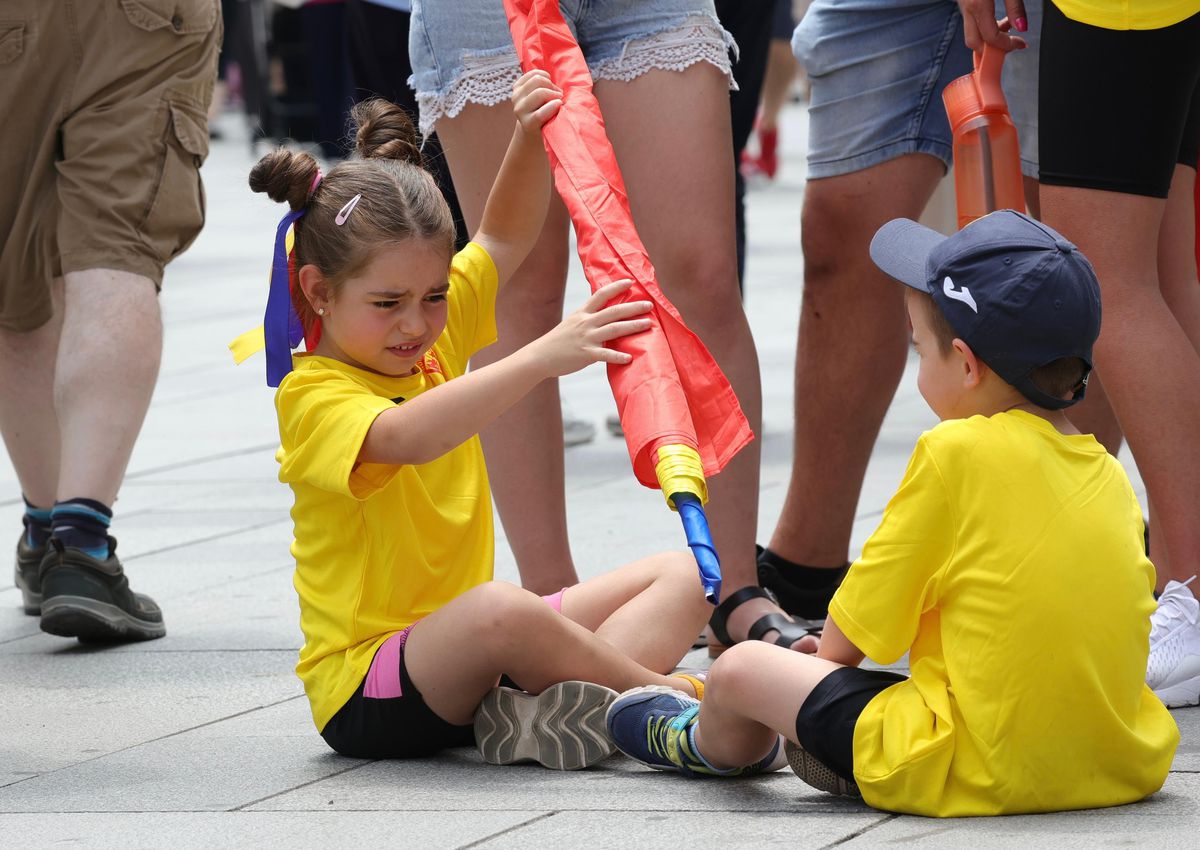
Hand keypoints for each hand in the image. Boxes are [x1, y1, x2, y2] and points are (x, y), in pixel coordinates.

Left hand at [513, 69, 561, 136]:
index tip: (561, 103)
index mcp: (528, 124)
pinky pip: (533, 73)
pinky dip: (544, 75)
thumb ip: (555, 115)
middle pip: (540, 93)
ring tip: (555, 90)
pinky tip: (548, 82)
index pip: (539, 114)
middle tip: (560, 96)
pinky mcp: (516, 86)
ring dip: (550, 84)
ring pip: (537, 80)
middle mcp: (519, 110)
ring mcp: (516, 97)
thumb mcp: (552, 124)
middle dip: (554, 93)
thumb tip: (560, 99)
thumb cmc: (547, 124)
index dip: (553, 106)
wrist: (531, 122)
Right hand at [531, 280, 652, 377]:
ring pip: (613, 330)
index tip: (630, 282)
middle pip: (613, 311)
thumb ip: (589, 318)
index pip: (601, 295)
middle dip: (633, 307)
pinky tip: (629, 358)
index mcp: (583, 313)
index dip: (616, 287)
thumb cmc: (559, 341)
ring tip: (648, 324)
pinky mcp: (585, 354)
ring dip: (632, 326)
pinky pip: (605, 355)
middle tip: (649, 305)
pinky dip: (618, 356)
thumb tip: (606, 315)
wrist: (540, 356)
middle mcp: (586, 322)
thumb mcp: (572, 323)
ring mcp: (586, 338)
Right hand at [957, 0, 1026, 51]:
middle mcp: (967, 8)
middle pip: (974, 42)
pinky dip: (982, 28)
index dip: (1008, 45)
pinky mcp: (963, 2)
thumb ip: (1015, 7)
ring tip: (1005, 27)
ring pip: (971, 34)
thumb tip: (1021, 27)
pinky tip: (995, 19)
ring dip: (987, 39)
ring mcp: (963, 6)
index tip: (1020, 43)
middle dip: (992, 49)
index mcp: (978, 4)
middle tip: (1009, 44)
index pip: (991, 38)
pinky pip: (971, 23)